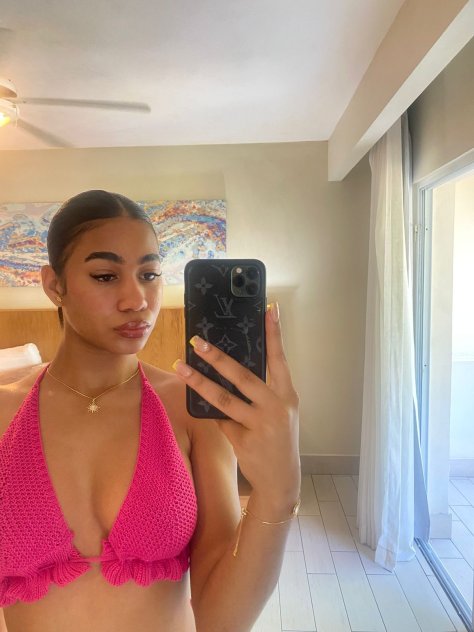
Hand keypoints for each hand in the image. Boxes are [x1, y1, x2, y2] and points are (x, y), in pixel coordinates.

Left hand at [173, 302, 300, 506]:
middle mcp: (276, 407)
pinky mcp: (243, 441)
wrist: (282, 480)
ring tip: (180, 366)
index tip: (269, 309)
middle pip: (243, 376)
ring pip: (223, 398)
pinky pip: (220, 419)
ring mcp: (259, 425)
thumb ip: (263, 391)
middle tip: (198, 341)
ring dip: (199, 381)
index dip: (275, 333)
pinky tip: (195, 399)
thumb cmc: (279, 438)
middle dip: (218, 357)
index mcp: (288, 395)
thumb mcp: (281, 412)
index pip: (280, 358)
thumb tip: (232, 367)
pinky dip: (208, 410)